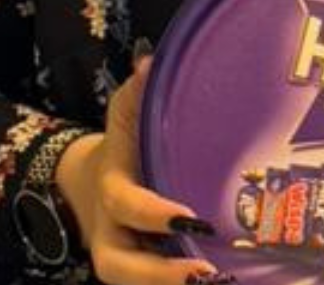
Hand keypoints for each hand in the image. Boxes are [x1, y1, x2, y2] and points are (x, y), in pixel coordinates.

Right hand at [56, 58, 230, 284]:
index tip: (190, 219)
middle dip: (157, 275)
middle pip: (118, 268)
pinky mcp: (144, 270)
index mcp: (112, 191)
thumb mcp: (124, 114)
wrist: (93, 181)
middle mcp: (113, 234)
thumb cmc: (123, 145)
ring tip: (220, 283)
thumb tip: (150, 61)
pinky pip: (156, 284)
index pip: (124, 206)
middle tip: (203, 272)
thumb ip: (137, 92)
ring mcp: (126, 258)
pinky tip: (230, 281)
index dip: (152, 214)